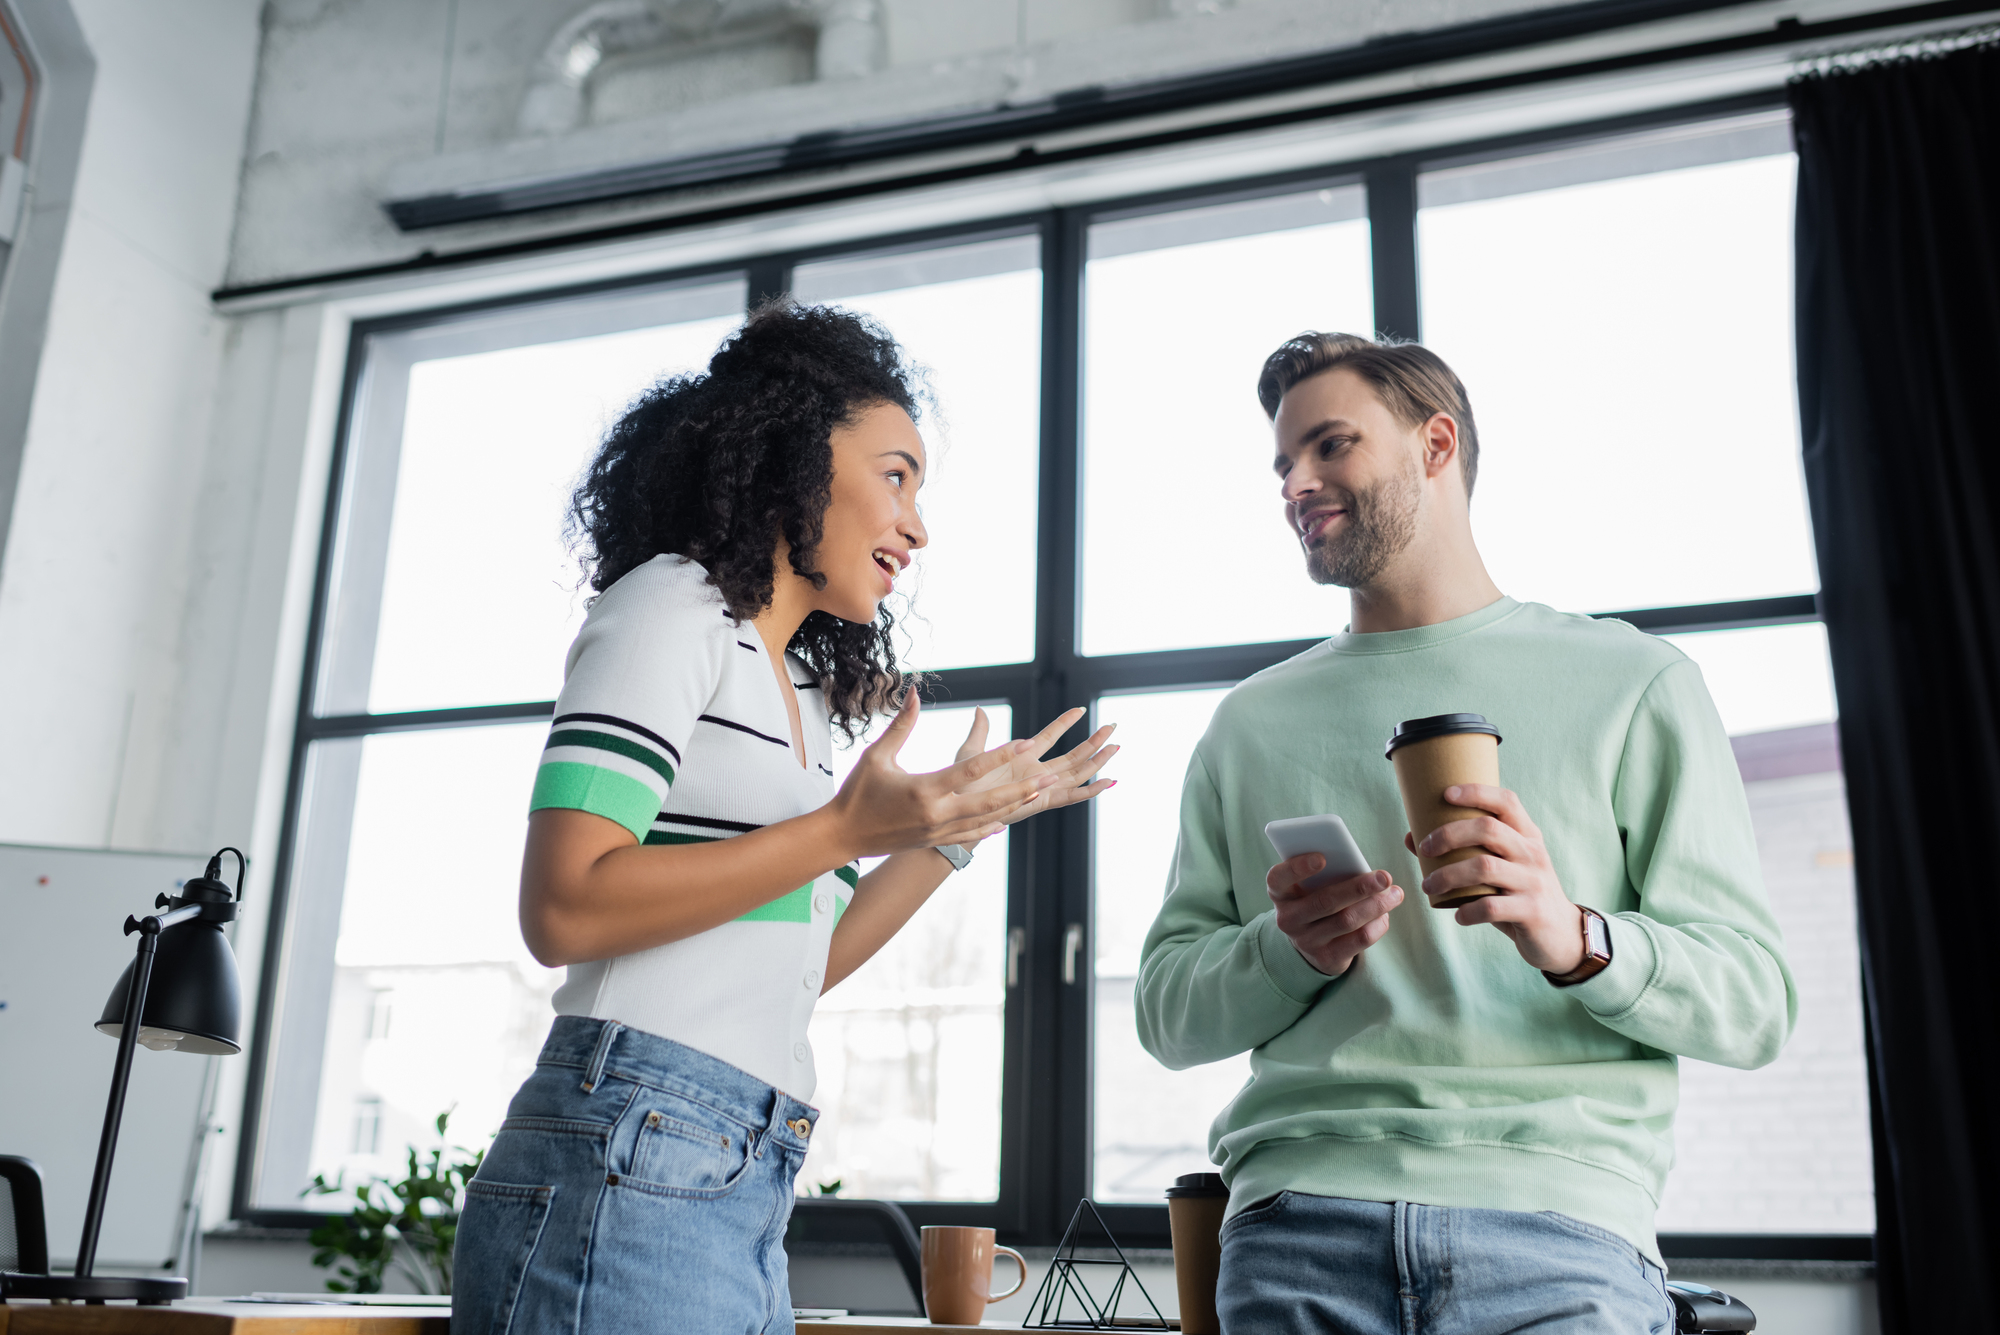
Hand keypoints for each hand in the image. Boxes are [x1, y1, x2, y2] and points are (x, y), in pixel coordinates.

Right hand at [825, 692, 1061, 860]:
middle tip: (1048, 776)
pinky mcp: (934, 841)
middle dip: (1020, 789)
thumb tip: (916, 692)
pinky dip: (990, 827)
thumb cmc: (857, 793)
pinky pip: (970, 835)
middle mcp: (936, 814)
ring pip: (985, 820)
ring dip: (1013, 806)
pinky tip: (1005, 819)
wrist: (842, 836)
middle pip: (988, 801)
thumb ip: (902, 725)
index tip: (1024, 743)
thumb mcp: (876, 756)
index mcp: (924, 789)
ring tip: (1037, 793)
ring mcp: (938, 831)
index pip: (970, 769)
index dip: (1000, 755)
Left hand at [953, 707, 1117, 837]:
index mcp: (1022, 758)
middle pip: (1073, 755)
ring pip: (1078, 773)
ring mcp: (1042, 787)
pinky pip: (1072, 796)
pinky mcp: (1043, 802)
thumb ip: (980, 731)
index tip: (1080, 709)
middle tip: (1113, 727)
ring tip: (1116, 747)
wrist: (957, 810)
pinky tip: (1108, 781)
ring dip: (1097, 761)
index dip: (1064, 722)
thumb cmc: (961, 785)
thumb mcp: (971, 752)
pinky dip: (1091, 790)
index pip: (1050, 736)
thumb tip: (980, 709)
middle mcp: (1036, 773)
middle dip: (1094, 741)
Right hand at [1266, 855, 1403, 977]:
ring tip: (1395, 894)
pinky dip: (1377, 925)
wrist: (1311, 945)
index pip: (1278, 878)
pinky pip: (1358, 940)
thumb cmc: (1316, 900)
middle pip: (1325, 901)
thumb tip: (1362, 868)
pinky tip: (1385, 914)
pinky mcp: (1327, 958)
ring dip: (1376, 905)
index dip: (1297, 867)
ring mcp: (1306, 941)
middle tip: (1385, 877)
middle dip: (1359, 888)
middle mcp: (1288, 919)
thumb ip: (1327, 874)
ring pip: (1347, 920)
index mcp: (1280, 893)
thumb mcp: (1311, 887)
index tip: (1322, 857)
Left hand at [1410, 783, 1585, 973]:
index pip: (1506, 801)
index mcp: (1527, 835)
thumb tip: (1411, 837)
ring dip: (1448, 875)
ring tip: (1428, 886)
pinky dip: (1468, 911)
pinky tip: (1458, 915)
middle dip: (1449, 834)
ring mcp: (1534, 881)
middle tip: (1424, 848)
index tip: (1445, 794)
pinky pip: (1492, 907)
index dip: (1477, 792)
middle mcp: (1532, 853)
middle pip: (1488, 829)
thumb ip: (1463, 852)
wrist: (1561, 933)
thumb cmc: (1519, 893)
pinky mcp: (1532, 911)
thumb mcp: (1501, 867)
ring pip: (1485, 867)